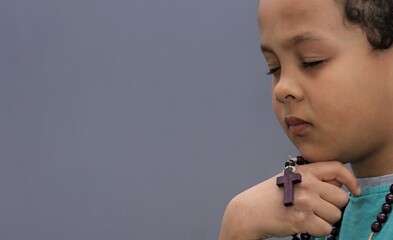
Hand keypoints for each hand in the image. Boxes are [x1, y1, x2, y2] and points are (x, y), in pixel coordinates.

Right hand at [219, 161, 360, 238]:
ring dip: (324, 220)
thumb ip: (313, 179)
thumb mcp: (289, 179)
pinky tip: (301, 224)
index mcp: (303, 171)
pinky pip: (325, 229)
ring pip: (335, 215)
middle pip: (341, 198)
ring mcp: (304, 201)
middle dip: (333, 206)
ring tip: (305, 216)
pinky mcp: (301, 219)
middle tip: (316, 208)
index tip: (355, 190)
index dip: (351, 179)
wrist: (248, 211)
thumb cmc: (270, 196)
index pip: (337, 168)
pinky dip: (316, 230)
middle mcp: (306, 183)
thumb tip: (341, 185)